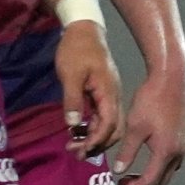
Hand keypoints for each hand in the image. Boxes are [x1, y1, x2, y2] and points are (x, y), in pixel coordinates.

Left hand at [55, 22, 124, 156]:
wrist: (84, 31)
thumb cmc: (77, 50)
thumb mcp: (71, 75)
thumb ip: (73, 100)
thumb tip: (73, 125)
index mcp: (108, 92)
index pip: (109, 124)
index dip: (96, 140)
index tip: (80, 149)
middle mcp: (113, 97)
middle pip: (114, 129)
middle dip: (97, 145)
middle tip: (76, 153)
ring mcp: (109, 96)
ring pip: (109, 124)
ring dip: (94, 138)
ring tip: (74, 146)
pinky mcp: (102, 94)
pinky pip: (102, 117)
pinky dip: (92, 128)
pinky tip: (77, 131)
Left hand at [115, 70, 184, 184]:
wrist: (173, 79)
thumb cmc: (152, 100)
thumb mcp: (135, 127)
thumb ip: (128, 151)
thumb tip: (119, 171)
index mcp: (165, 152)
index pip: (149, 182)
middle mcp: (178, 152)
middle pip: (161, 181)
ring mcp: (184, 144)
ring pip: (168, 171)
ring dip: (151, 177)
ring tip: (131, 173)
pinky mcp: (184, 136)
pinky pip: (172, 160)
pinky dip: (158, 165)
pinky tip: (147, 156)